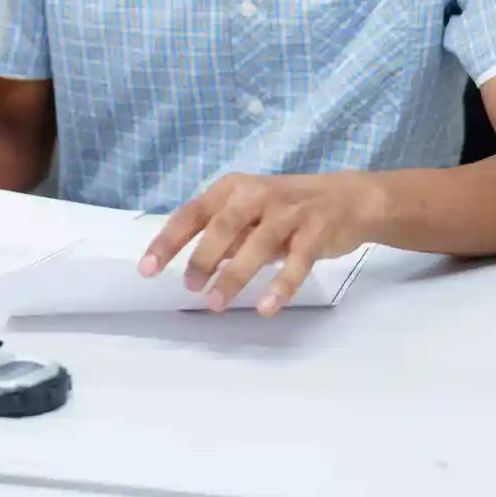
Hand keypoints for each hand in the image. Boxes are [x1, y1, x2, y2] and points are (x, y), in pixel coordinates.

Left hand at [138, 171, 378, 315]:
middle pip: (223, 225)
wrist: (348, 198)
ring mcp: (288, 211)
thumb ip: (223, 237)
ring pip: (257, 243)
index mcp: (233, 188)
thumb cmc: (287, 208)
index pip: (192, 213)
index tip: (147, 269)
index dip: (168, 241)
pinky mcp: (316, 230)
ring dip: (234, 275)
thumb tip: (190, 267)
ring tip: (216, 304)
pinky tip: (266, 307)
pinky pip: (297, 261)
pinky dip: (281, 285)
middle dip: (202, 257)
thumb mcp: (250, 215)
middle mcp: (257, 194)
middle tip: (189, 287)